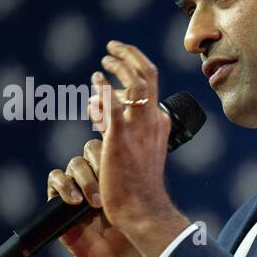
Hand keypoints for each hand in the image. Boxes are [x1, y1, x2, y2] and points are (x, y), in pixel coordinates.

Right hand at [47, 135, 141, 256]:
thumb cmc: (131, 229)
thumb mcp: (137, 201)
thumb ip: (138, 177)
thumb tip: (148, 147)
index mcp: (115, 169)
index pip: (111, 144)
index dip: (114, 149)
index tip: (123, 162)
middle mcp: (95, 173)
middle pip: (91, 150)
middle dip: (101, 165)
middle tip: (110, 184)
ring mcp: (77, 184)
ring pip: (75, 164)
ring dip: (86, 180)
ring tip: (96, 202)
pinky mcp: (58, 198)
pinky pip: (55, 179)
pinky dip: (64, 187)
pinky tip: (75, 202)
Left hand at [95, 41, 189, 256]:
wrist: (142, 208)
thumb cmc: (139, 186)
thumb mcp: (143, 152)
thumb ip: (130, 129)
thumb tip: (106, 111)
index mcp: (159, 124)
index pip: (150, 87)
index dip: (132, 72)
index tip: (115, 68)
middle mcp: (153, 122)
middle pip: (148, 76)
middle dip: (130, 56)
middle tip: (112, 48)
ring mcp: (138, 129)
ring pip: (136, 83)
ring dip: (120, 65)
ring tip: (104, 59)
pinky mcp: (119, 138)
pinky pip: (113, 105)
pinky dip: (105, 88)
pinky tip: (96, 79)